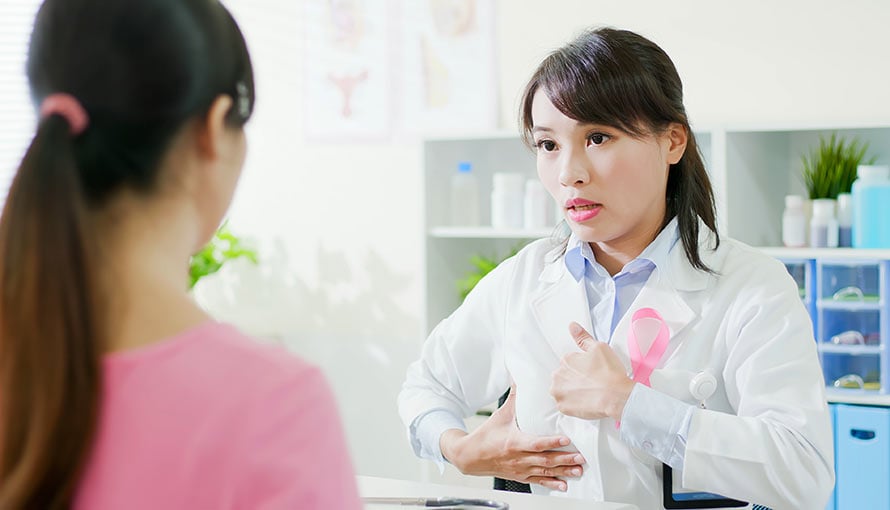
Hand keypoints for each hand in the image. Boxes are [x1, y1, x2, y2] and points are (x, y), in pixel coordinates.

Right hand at [440, 385, 585, 491]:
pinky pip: (539, 481)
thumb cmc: (486, 436)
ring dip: (563, 471)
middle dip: (565, 459)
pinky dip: (552, 484)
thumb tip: (520, 378)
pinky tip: (564, 485)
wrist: (471, 456)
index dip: (552, 442)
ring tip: (578, 470)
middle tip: (581, 457)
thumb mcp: (500, 415)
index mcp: (514, 442)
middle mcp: (518, 458)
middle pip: (545, 460)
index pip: (536, 443)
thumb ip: (514, 398)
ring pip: (545, 472)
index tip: (566, 440)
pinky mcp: (520, 476)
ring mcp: (520, 469)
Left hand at [550, 322, 634, 420]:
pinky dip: (573, 404)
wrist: (616, 396)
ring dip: (572, 392)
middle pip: (564, 377)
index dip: (582, 368)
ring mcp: (559, 393)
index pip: (569, 363)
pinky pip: (566, 405)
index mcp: (565, 360)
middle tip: (591, 383)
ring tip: (589, 393)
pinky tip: (586, 402)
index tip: (592, 373)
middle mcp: (558, 376)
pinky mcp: (563, 408)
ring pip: (562, 391)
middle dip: (574, 379)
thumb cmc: (609, 372)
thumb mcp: (599, 347)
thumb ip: (583, 337)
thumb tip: (572, 326)